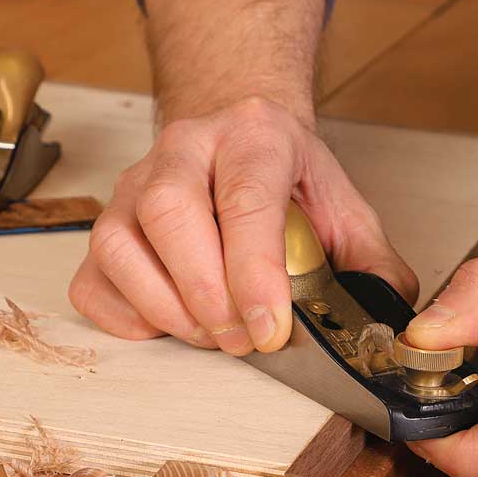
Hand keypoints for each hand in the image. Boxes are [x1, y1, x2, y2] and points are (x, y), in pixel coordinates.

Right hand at [69, 97, 417, 353]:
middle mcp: (185, 148)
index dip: (254, 272)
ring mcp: (134, 184)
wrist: (241, 141)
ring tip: (213, 337)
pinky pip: (92, 277)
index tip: (270, 329)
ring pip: (120, 244)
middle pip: (169, 212)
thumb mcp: (345, 210)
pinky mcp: (104, 224)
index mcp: (255, 136)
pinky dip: (125, 316)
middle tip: (243, 341)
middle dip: (207, 293)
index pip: (245, 198)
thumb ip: (372, 266)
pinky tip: (169, 326)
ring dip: (166, 307)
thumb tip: (385, 332)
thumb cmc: (291, 183)